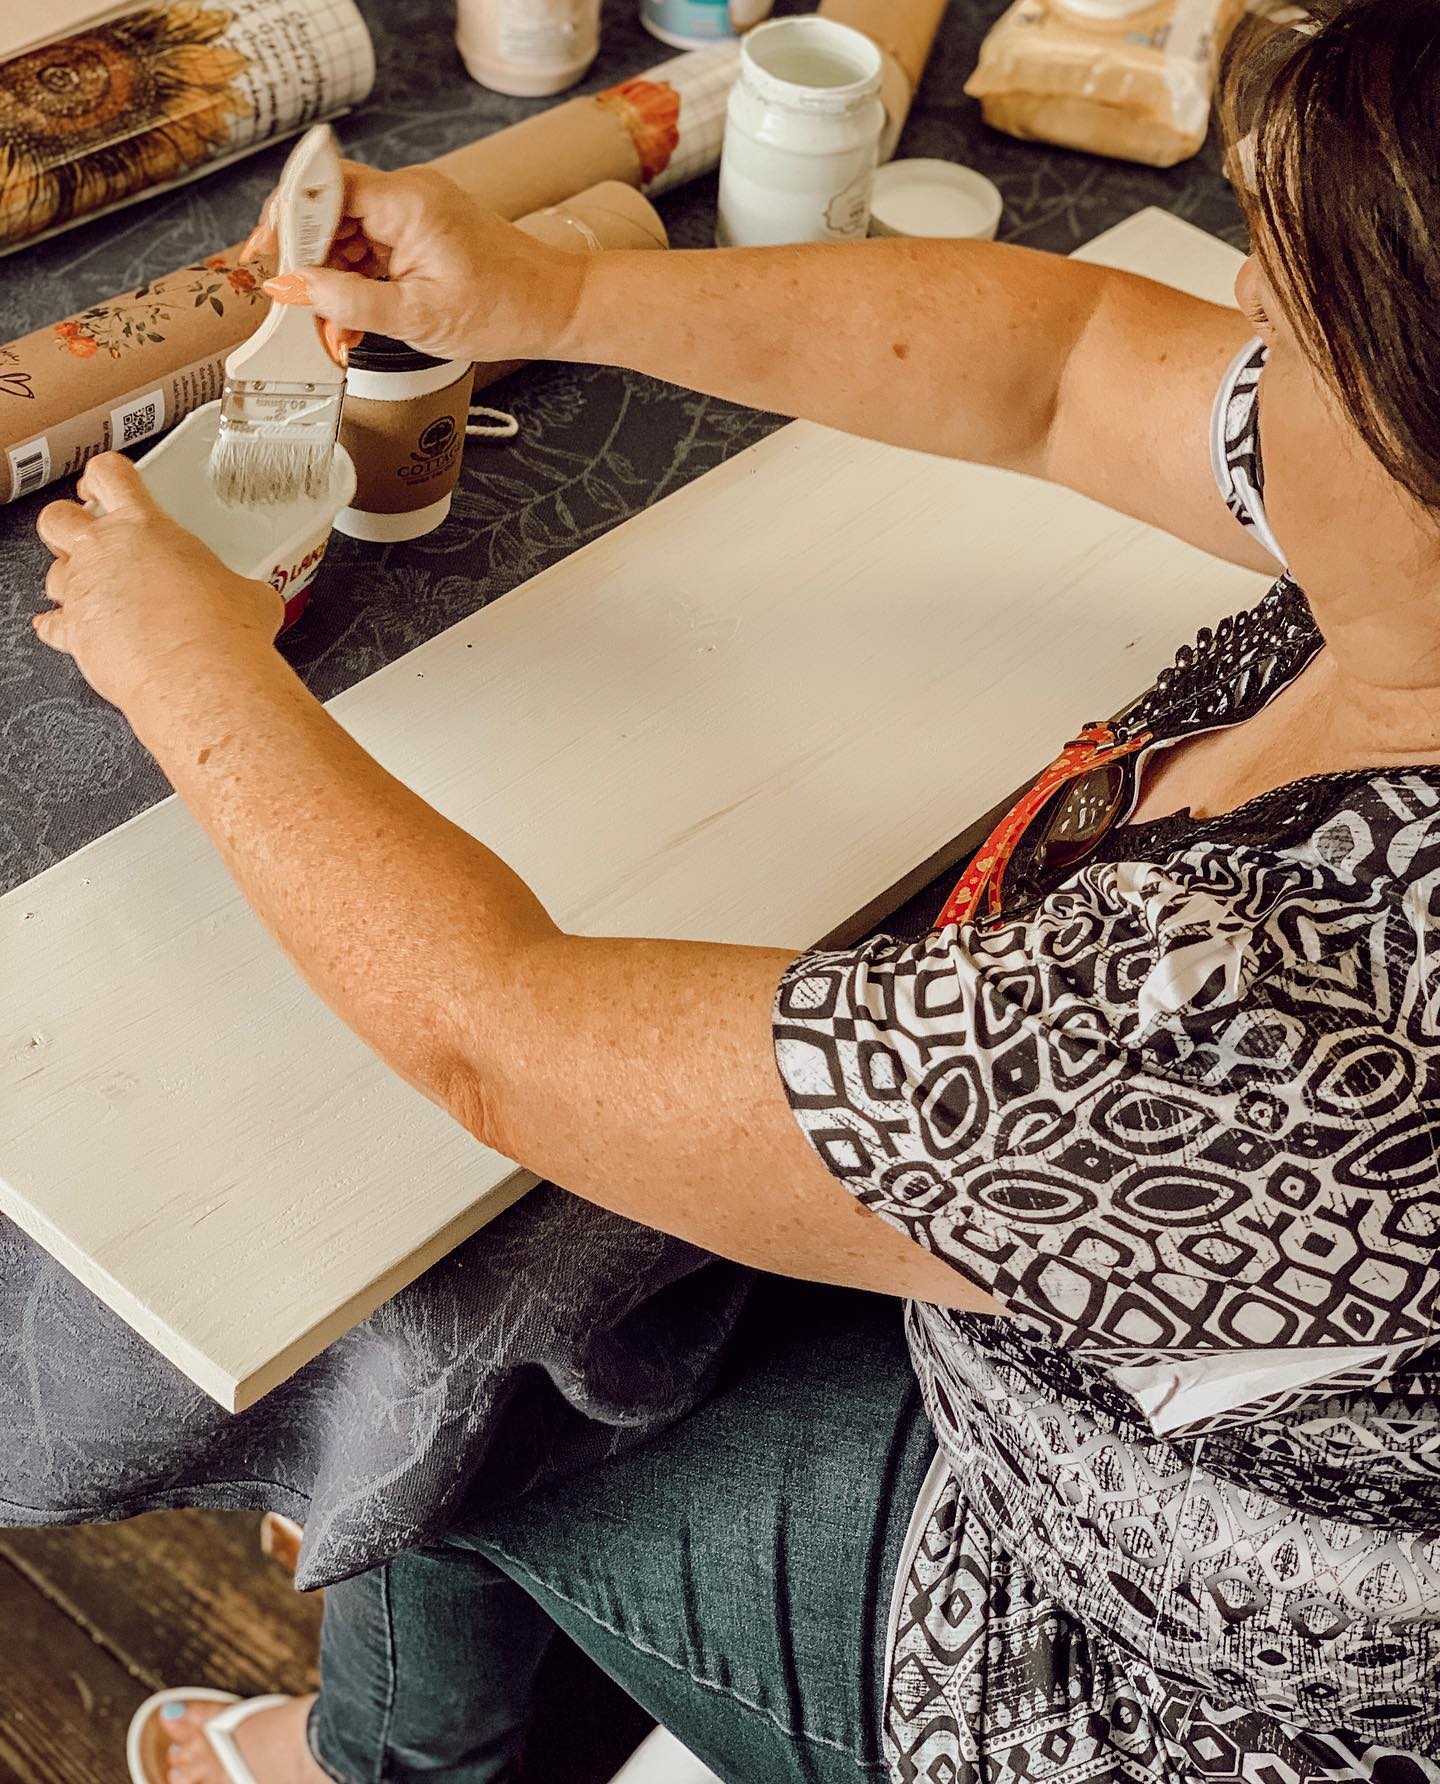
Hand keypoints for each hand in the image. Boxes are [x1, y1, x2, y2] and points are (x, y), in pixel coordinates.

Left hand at [34, 454, 281, 717]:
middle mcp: (105, 552)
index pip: (110, 475)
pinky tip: (74, 630)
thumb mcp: (249, 594)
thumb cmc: (223, 633)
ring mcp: (84, 591)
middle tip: (90, 537)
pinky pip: (51, 625)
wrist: (200, 676)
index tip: (105, 485)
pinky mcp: (74, 633)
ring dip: (70, 579)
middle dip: (68, 524)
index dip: (104, 475)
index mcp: (147, 528)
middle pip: (58, 515)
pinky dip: (60, 628)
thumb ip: (236, 586)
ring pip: (51, 570)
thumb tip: (251, 599)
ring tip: (97, 593)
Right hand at [242, 162, 587, 364]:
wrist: (556, 308)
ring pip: (346, 234)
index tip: (264, 257)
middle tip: (298, 308)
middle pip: (328, 211)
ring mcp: (414, 212)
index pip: (322, 189)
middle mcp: (408, 195)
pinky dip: (356, 282)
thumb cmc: (505, 310)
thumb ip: (348, 302)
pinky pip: (370, 247)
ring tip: (335, 328)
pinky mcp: (421, 231)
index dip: (284, 220)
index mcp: (407, 203)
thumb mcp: (417, 318)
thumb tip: (291, 289)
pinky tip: (356, 319)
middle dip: (308, 262)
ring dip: (332, 280)